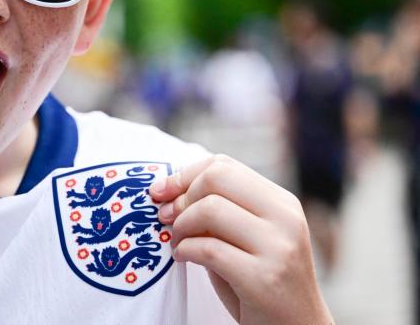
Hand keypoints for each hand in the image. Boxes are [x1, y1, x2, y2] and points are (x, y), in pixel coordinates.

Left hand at [150, 155, 331, 324]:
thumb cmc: (260, 280)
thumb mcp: (246, 237)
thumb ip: (219, 211)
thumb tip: (167, 188)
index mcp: (281, 202)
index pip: (223, 165)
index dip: (184, 175)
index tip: (161, 191)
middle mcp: (285, 219)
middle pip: (215, 179)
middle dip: (181, 197)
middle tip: (166, 217)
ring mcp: (279, 248)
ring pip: (210, 210)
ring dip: (181, 226)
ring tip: (177, 242)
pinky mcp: (264, 279)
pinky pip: (208, 249)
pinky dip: (185, 251)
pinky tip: (183, 258)